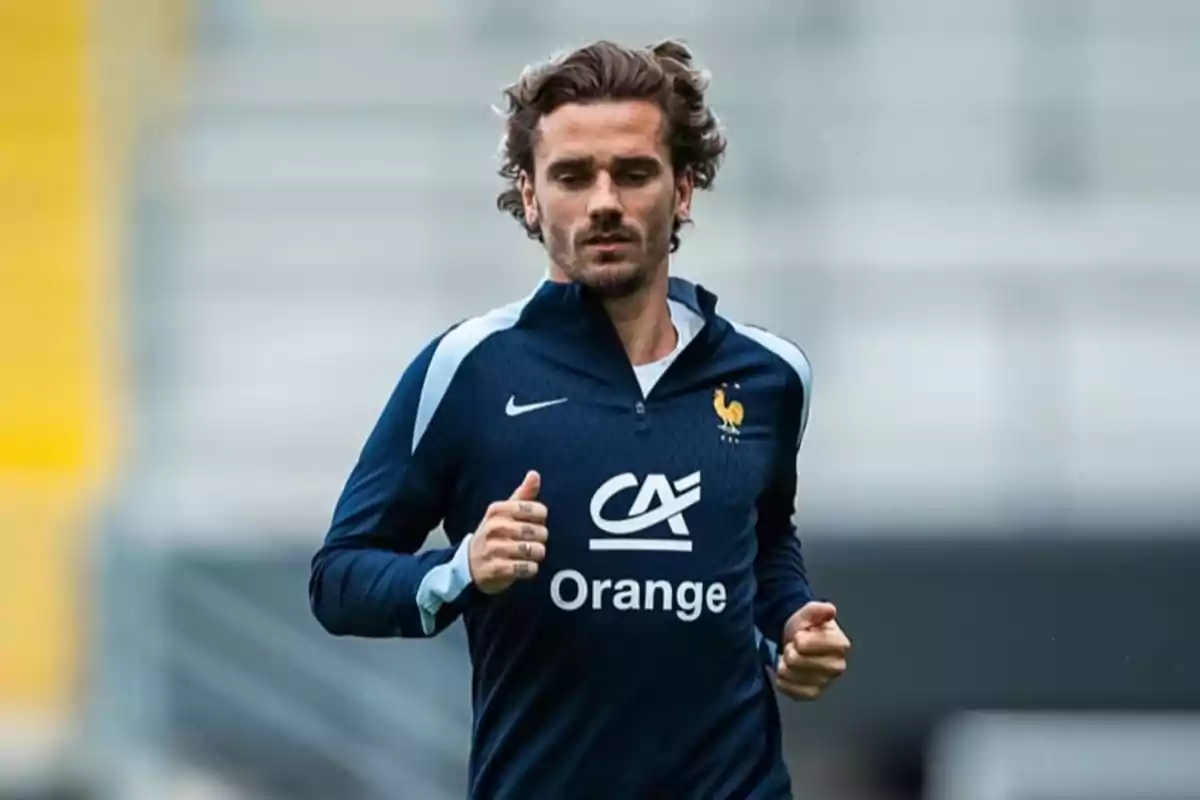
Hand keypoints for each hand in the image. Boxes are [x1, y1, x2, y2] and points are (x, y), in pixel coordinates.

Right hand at [468, 471, 548, 594]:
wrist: (470, 565)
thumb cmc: (494, 534)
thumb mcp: (504, 512)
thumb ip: (523, 494)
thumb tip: (535, 474)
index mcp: (498, 510)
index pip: (536, 509)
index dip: (540, 518)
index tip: (533, 522)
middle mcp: (495, 527)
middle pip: (539, 531)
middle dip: (540, 539)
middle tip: (530, 541)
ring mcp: (494, 549)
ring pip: (535, 550)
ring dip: (537, 554)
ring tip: (528, 554)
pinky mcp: (497, 570)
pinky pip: (528, 568)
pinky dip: (531, 569)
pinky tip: (523, 566)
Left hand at [774, 601, 850, 701]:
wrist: (798, 643)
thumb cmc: (806, 628)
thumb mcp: (808, 613)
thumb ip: (817, 610)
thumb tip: (830, 609)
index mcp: (840, 644)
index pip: (805, 644)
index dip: (798, 639)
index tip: (801, 636)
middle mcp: (838, 666)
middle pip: (796, 660)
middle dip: (790, 651)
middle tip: (795, 648)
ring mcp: (826, 683)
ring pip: (790, 676)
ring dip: (784, 665)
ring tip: (792, 658)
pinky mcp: (813, 694)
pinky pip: (788, 690)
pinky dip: (783, 680)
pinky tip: (789, 672)